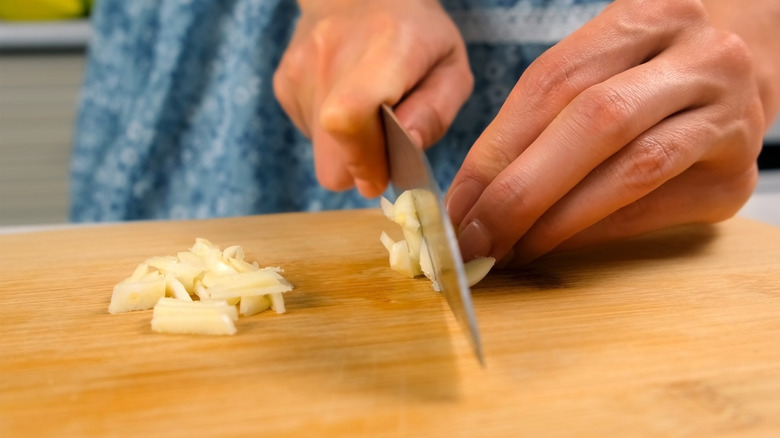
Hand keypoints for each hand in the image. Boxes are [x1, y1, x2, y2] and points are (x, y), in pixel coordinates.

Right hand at [273, 0, 472, 196]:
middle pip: (329, 156)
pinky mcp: (284, 82)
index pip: (349, 116)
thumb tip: (407, 149)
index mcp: (386, 46)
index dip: (364, 160)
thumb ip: (435, 113)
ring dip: (347, 148)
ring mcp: (299, 68)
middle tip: (384, 146)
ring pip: (321, 154)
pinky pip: (310, 137)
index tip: (381, 176)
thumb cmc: (417, 36)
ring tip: (368, 109)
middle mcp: (332, 54)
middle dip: (360, 167)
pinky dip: (331, 133)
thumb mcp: (450, 68)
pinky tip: (346, 99)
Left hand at [445, 0, 771, 264]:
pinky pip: (652, 212)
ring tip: (507, 250)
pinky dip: (592, 234)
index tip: (457, 202)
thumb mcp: (600, 65)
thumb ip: (542, 115)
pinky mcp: (735, 179)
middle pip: (596, 124)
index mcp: (653, 14)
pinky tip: (553, 247)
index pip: (555, 82)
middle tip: (474, 238)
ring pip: (630, 172)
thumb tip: (472, 196)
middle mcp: (703, 59)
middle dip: (522, 191)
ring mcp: (730, 118)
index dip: (497, 149)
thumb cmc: (644, 75)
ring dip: (555, 221)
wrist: (736, 83)